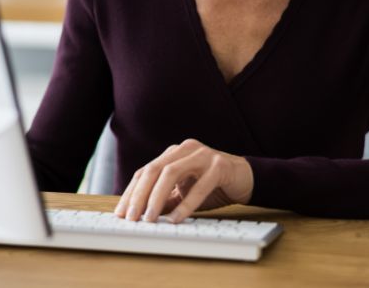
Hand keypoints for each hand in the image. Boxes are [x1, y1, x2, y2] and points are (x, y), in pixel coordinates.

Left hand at [112, 139, 252, 223]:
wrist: (247, 179)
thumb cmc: (213, 186)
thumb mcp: (184, 194)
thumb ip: (165, 200)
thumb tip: (142, 216)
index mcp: (173, 154)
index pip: (145, 172)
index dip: (131, 192)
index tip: (121, 213)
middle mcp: (185, 149)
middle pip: (153, 170)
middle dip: (139, 195)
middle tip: (131, 218)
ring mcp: (202, 155)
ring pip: (171, 173)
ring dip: (157, 198)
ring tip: (150, 219)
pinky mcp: (219, 166)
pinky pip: (199, 186)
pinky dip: (186, 204)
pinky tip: (176, 219)